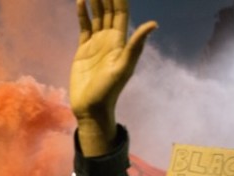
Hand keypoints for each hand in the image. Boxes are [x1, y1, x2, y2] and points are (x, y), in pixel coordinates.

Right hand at [70, 0, 156, 154]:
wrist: (91, 107)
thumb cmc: (108, 91)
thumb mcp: (123, 68)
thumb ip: (136, 46)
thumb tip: (153, 24)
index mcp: (120, 42)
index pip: (120, 13)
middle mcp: (109, 39)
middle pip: (109, 11)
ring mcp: (96, 43)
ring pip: (97, 16)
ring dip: (94, 1)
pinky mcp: (83, 49)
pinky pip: (84, 27)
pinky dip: (82, 14)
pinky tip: (80, 1)